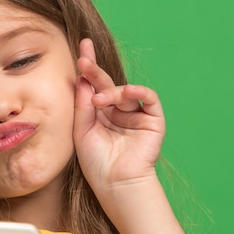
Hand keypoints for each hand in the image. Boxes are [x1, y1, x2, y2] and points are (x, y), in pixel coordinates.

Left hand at [73, 38, 164, 191]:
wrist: (116, 184)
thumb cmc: (96, 163)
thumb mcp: (82, 130)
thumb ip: (82, 104)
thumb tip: (81, 78)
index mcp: (100, 114)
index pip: (93, 86)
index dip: (88, 68)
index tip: (81, 49)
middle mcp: (117, 112)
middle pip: (106, 84)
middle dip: (94, 69)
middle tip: (83, 57)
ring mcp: (135, 115)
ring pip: (123, 91)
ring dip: (109, 91)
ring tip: (98, 101)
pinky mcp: (153, 120)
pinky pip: (148, 98)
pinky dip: (138, 91)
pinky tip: (125, 92)